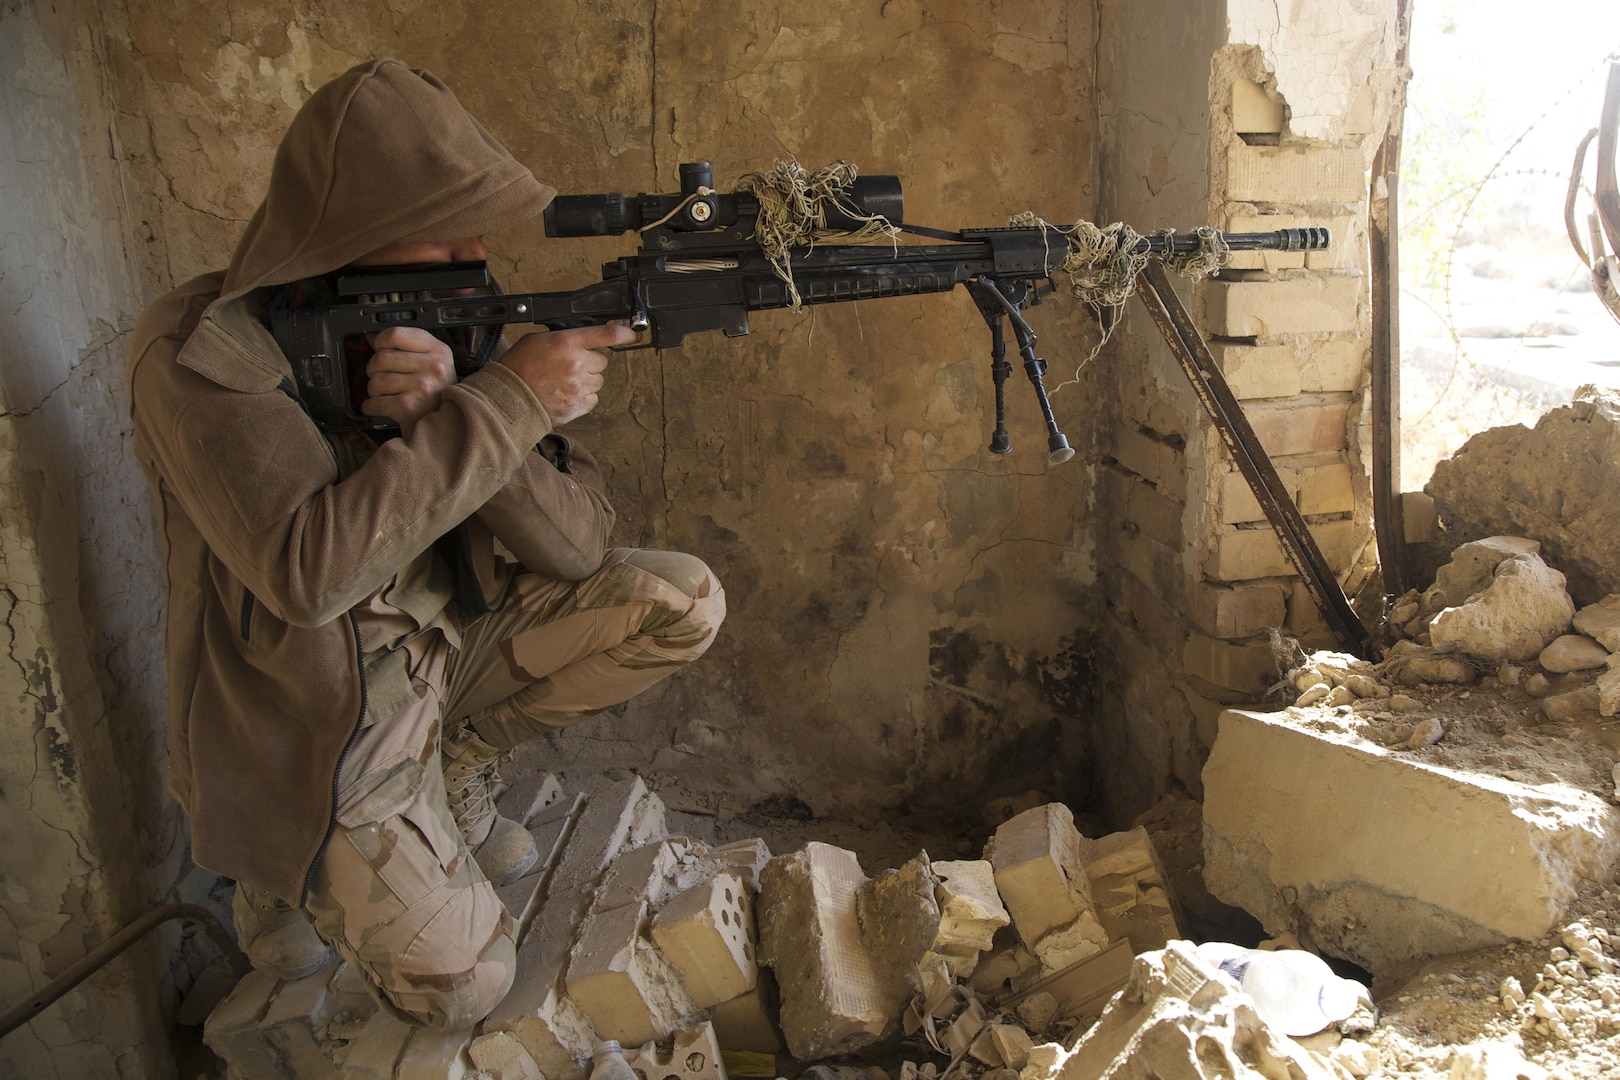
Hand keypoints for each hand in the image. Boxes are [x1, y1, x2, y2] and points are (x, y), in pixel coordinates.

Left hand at [362, 326, 456, 435]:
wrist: (449, 424)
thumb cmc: (437, 392)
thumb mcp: (432, 362)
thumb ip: (405, 347)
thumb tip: (371, 337)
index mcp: (438, 350)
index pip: (395, 334)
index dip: (381, 342)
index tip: (381, 350)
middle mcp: (433, 366)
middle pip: (381, 357)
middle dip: (374, 369)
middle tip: (381, 376)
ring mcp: (421, 386)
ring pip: (376, 380)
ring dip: (373, 389)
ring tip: (383, 393)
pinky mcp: (408, 406)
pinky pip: (375, 402)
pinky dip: (370, 406)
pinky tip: (377, 406)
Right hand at [497, 325, 635, 425]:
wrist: (509, 398)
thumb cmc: (518, 367)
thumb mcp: (538, 340)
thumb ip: (564, 339)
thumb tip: (581, 340)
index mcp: (567, 342)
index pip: (606, 335)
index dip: (624, 334)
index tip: (633, 334)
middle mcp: (577, 363)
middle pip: (602, 361)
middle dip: (590, 363)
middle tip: (570, 366)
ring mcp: (579, 386)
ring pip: (598, 381)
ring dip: (586, 380)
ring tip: (564, 382)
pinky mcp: (578, 405)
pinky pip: (592, 398)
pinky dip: (583, 397)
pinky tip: (565, 394)